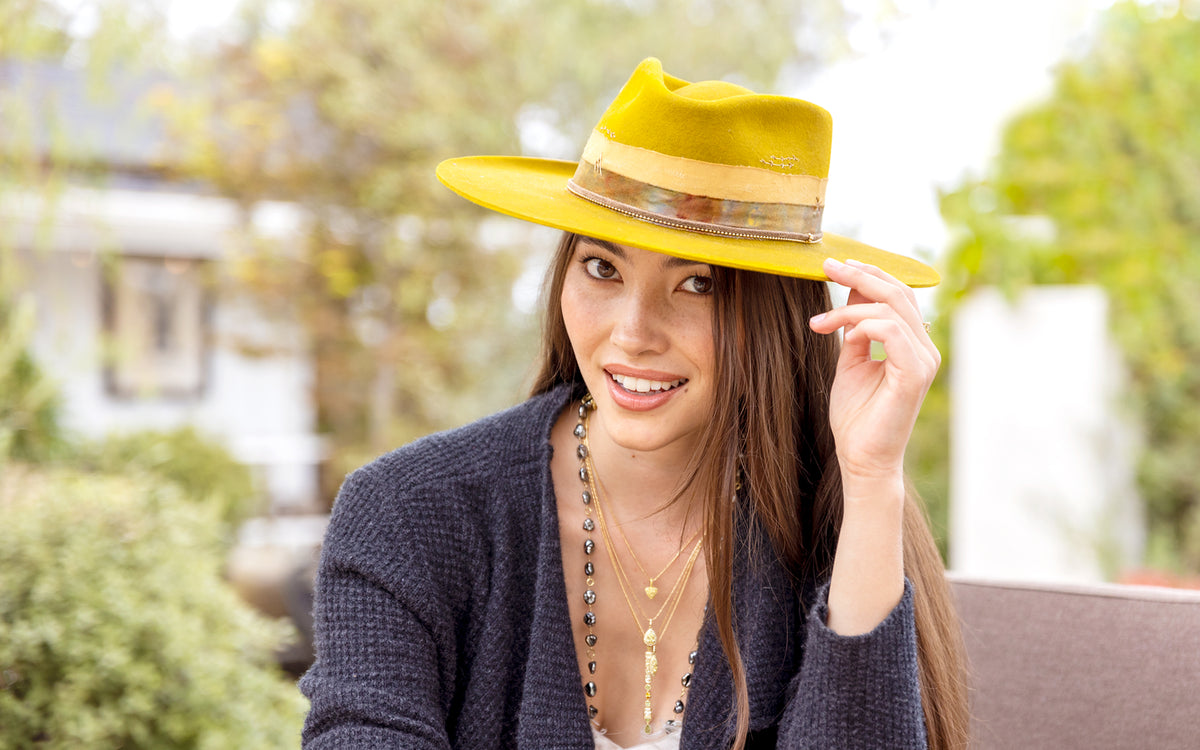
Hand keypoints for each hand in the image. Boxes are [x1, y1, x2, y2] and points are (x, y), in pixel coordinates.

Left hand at [808, 258, 939, 483]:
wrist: (860, 458)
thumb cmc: (856, 416)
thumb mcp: (851, 361)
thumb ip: (855, 329)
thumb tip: (853, 293)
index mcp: (912, 344)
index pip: (898, 294)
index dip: (869, 274)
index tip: (836, 265)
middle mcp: (924, 348)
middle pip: (898, 292)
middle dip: (860, 275)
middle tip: (827, 266)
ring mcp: (923, 361)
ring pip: (891, 308)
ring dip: (848, 308)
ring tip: (818, 323)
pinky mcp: (915, 375)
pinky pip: (891, 331)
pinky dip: (862, 326)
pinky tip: (840, 337)